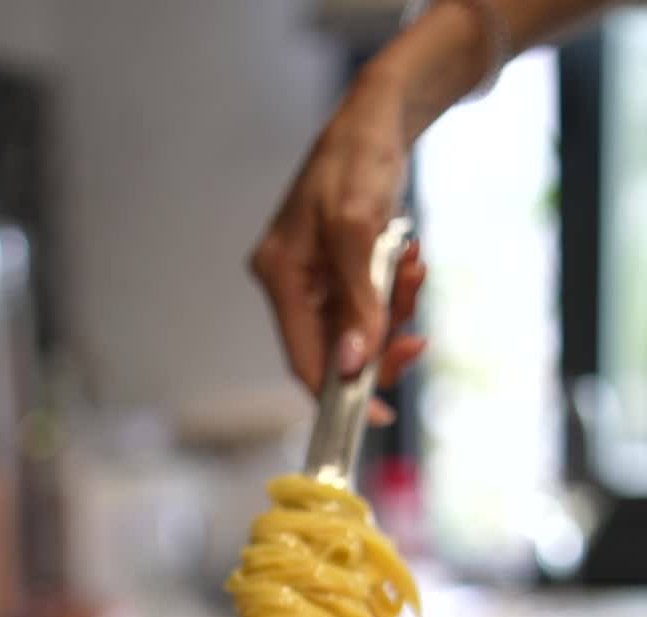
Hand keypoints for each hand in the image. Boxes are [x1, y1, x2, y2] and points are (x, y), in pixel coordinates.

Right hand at [250, 67, 424, 421]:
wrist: (377, 118)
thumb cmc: (357, 160)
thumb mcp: (358, 230)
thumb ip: (356, 300)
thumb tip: (353, 362)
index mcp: (280, 276)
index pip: (303, 358)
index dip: (337, 394)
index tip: (375, 417)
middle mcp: (292, 283)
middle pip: (336, 348)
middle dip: (381, 343)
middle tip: (417, 338)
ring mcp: (317, 279)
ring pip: (361, 328)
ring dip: (397, 309)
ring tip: (415, 269)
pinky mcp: (342, 271)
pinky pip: (372, 303)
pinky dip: (397, 291)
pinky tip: (411, 260)